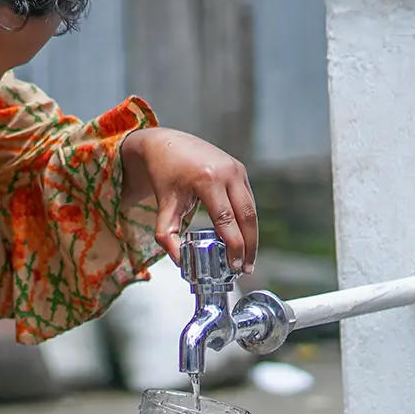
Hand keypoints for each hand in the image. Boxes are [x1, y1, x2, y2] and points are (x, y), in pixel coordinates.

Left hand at [121, 127, 257, 271]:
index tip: (234, 266)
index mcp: (207, 179)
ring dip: (251, 236)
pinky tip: (243, 239)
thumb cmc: (164, 174)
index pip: (226, 219)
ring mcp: (237, 168)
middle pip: (246, 216)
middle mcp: (227, 172)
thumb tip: (181, 262)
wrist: (167, 144)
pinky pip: (247, 200)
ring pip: (251, 209)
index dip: (234, 245)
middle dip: (249, 246)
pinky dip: (247, 222)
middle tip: (245, 269)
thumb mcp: (163, 205)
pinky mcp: (240, 169)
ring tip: (246, 260)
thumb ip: (168, 235)